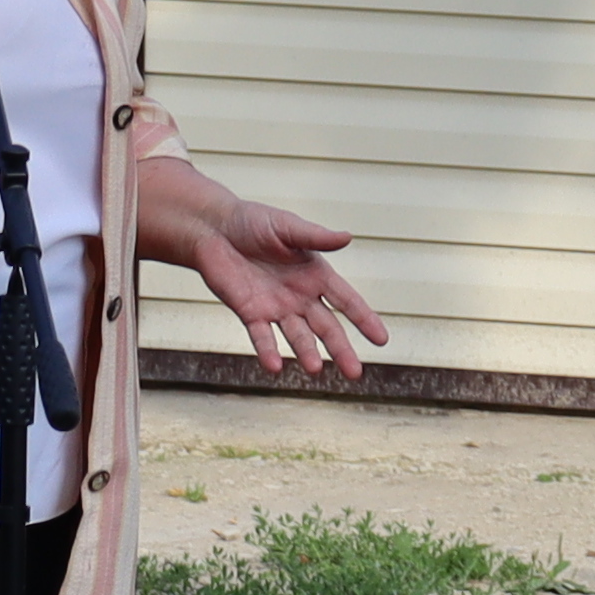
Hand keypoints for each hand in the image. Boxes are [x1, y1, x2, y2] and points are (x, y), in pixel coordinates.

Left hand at [179, 189, 387, 376]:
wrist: (214, 229)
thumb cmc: (253, 222)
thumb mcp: (287, 227)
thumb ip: (315, 237)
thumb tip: (347, 237)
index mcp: (315, 274)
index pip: (346, 300)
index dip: (364, 319)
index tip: (381, 340)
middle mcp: (300, 296)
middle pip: (326, 327)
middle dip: (340, 349)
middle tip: (355, 373)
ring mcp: (276, 308)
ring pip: (297, 336)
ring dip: (306, 353)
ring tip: (314, 370)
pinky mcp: (250, 313)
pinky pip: (262, 336)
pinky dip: (268, 350)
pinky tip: (274, 366)